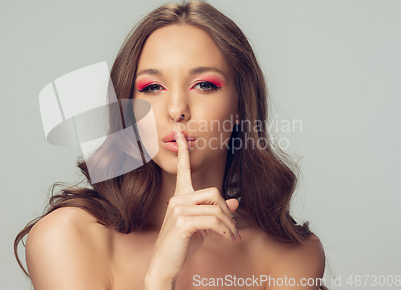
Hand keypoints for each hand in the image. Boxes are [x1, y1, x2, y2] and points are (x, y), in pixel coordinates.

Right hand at [144, 130, 240, 287]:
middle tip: (233, 228)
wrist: (165, 266)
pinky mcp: (182, 221)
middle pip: (214, 192)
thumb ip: (216, 213)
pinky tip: (228, 238)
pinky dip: (226, 230)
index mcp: (180, 197)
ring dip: (230, 224)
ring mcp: (178, 209)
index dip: (182, 151)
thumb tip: (235, 202)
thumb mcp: (203, 228)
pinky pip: (213, 220)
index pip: (182, 169)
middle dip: (228, 211)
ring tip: (232, 236)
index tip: (180, 134)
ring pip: (216, 208)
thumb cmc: (181, 246)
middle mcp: (177, 199)